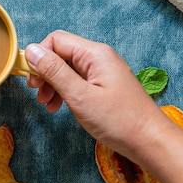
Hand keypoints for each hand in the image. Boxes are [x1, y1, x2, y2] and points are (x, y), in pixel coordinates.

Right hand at [24, 30, 172, 160]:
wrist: (150, 142)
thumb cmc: (119, 121)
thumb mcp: (79, 96)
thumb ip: (54, 72)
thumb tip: (32, 51)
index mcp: (95, 54)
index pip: (56, 41)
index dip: (39, 57)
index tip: (31, 79)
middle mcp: (99, 58)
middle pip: (61, 54)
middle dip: (44, 72)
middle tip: (36, 93)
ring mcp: (102, 72)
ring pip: (67, 69)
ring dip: (52, 84)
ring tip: (46, 104)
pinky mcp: (104, 86)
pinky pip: (77, 82)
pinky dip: (64, 92)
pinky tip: (59, 107)